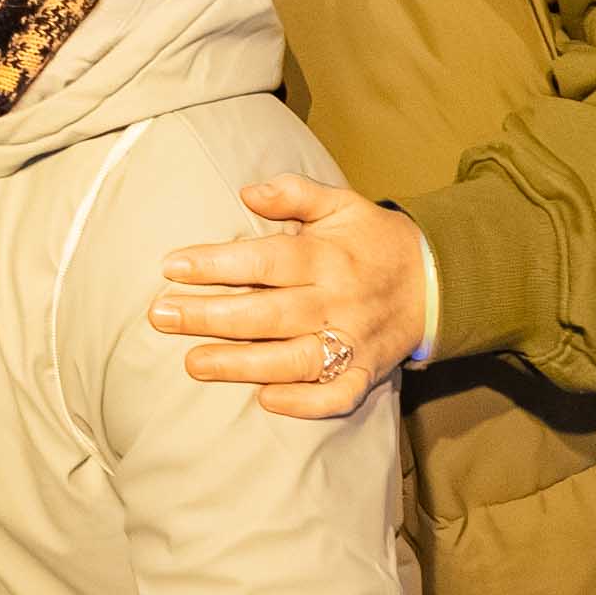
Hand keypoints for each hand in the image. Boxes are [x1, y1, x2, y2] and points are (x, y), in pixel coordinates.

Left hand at [153, 171, 428, 419]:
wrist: (436, 281)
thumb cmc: (371, 240)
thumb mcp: (340, 204)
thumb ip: (294, 193)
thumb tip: (247, 191)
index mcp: (327, 256)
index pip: (264, 260)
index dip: (216, 264)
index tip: (171, 266)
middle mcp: (337, 301)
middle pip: (268, 313)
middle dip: (210, 317)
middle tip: (160, 316)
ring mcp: (353, 341)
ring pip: (294, 359)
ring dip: (242, 364)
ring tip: (192, 364)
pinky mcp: (367, 372)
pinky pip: (337, 396)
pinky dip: (304, 402)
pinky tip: (265, 400)